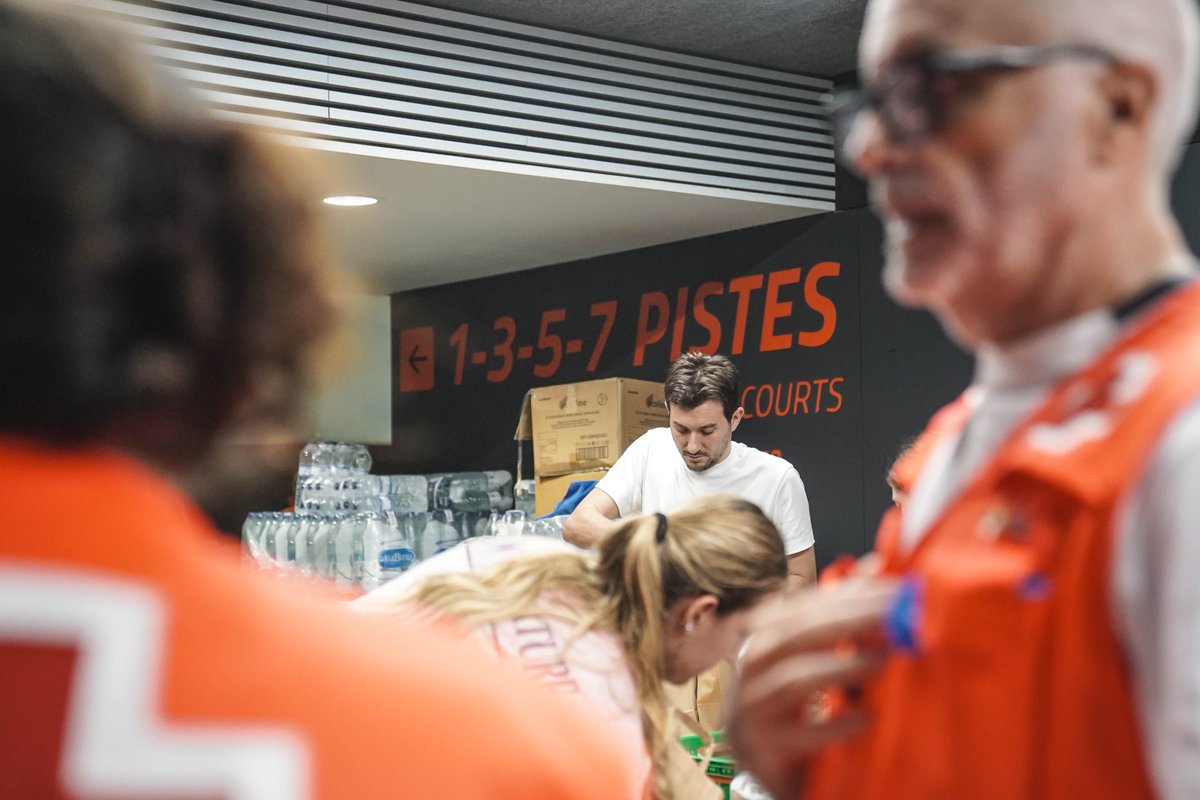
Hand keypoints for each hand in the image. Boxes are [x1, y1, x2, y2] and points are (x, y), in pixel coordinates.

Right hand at [727, 568, 898, 799]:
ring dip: (839, 666)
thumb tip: (875, 566)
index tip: (892, 588)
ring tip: (883, 663)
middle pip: (790, 633)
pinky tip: (865, 719)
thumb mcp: (827, 664)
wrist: (786, 782)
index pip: (800, 606)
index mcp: (762, 643)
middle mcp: (747, 671)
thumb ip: (845, 620)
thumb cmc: (807, 718)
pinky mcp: (757, 750)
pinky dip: (831, 724)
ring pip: (788, 678)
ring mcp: (746, 711)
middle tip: (894, 616)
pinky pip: (793, 735)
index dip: (845, 595)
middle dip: (846, 620)